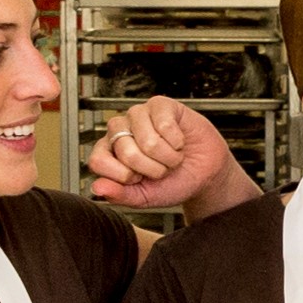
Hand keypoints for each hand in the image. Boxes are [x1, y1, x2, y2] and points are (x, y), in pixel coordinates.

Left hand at [87, 95, 251, 213]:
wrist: (205, 174)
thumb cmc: (173, 182)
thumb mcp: (144, 197)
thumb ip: (120, 195)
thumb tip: (97, 187)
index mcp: (108, 152)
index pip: (98, 161)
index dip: (124, 176)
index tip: (139, 180)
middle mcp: (119, 130)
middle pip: (126, 152)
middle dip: (152, 169)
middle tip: (161, 168)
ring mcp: (138, 115)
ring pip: (148, 140)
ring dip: (168, 156)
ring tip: (171, 156)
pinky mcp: (160, 105)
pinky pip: (164, 124)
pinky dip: (177, 141)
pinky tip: (179, 142)